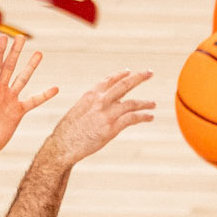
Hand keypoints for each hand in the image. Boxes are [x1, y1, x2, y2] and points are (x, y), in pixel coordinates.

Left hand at [0, 34, 57, 161]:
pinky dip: (44, 95)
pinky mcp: (17, 113)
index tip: (3, 37)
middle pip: (9, 67)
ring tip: (38, 53)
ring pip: (22, 79)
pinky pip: (33, 101)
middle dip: (15, 52)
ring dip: (30, 66)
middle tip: (20, 36)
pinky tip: (54, 88)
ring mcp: (9, 101)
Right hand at [39, 70, 155, 168]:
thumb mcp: (78, 112)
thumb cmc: (67, 133)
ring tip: (153, 104)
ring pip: (131, 103)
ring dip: (145, 103)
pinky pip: (132, 118)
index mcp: (91, 94)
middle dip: (139, 77)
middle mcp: (100, 100)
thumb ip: (91, 107)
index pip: (109, 80)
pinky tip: (150, 117)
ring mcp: (107, 113)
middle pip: (124, 84)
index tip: (129, 71)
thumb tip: (100, 110)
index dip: (121, 75)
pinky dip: (143, 116)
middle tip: (150, 73)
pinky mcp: (111, 127)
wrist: (62, 145)